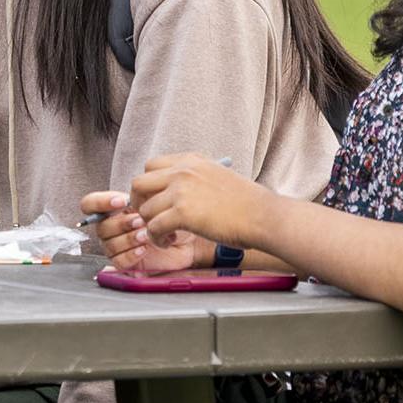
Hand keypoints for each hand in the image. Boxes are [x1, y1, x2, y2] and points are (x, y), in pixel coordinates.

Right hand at [82, 188, 199, 273]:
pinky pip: (118, 261)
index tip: (121, 201)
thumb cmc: (172, 216)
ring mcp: (117, 245)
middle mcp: (112, 227)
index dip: (100, 202)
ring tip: (146, 235)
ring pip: (109, 244)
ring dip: (128, 238)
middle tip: (140, 220)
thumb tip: (130, 193)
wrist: (189, 238)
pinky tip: (144, 249)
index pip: (90, 204)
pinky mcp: (126, 262)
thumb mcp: (158, 199)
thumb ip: (140, 195)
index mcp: (114, 209)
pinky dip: (131, 254)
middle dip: (121, 223)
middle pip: (100, 226)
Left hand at [124, 154, 273, 261]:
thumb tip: (175, 192)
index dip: (149, 186)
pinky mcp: (182, 213)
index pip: (152, 165)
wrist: (263, 216)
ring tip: (167, 234)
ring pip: (145, 209)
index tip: (156, 201)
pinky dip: (157, 238)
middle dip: (139, 203)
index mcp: (192, 160)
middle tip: (152, 218)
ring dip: (151, 225)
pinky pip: (154, 227)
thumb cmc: (247, 203)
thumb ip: (195, 179)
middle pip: (139, 183)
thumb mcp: (218, 177)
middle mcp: (183, 171)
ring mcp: (181, 190)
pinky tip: (170, 241)